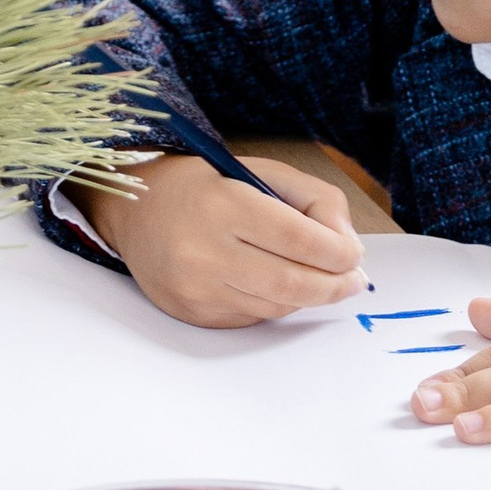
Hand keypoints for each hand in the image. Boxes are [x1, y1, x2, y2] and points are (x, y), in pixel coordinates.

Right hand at [84, 152, 363, 327]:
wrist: (136, 209)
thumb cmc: (206, 186)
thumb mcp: (260, 171)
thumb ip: (315, 199)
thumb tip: (349, 248)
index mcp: (223, 203)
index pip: (301, 240)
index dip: (340, 253)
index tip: (355, 256)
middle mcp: (203, 249)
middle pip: (293, 284)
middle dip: (335, 285)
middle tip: (353, 280)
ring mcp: (194, 287)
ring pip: (277, 306)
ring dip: (306, 295)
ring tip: (314, 277)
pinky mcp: (191, 312)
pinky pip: (253, 318)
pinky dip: (273, 304)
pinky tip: (269, 282)